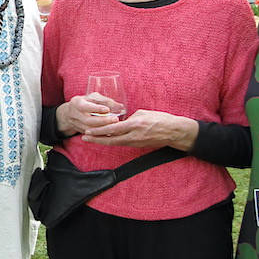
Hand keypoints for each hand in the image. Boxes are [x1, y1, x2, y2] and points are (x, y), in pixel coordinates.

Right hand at [56, 94, 122, 136]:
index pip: (86, 106)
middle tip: (115, 119)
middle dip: (102, 121)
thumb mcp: (91, 97)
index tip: (107, 109)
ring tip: (115, 127)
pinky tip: (110, 133)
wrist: (68, 114)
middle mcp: (75, 115)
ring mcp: (77, 125)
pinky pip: (91, 135)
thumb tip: (121, 106)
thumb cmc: (85, 102)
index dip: (96, 108)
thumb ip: (104, 100)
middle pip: (88, 120)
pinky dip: (101, 135)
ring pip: (90, 130)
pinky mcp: (81, 132)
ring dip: (102, 129)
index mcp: (76, 103)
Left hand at [82, 109, 198, 149]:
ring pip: (115, 143)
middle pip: (111, 139)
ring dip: (103, 141)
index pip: (113, 129)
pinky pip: (122, 143)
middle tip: (84, 137)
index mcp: (135, 125)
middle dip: (96, 139)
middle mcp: (133, 135)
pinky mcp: (138, 145)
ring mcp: (136, 142)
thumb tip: (121, 120)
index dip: (99, 131)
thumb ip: (130, 117)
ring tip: (91, 139)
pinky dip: (113, 141)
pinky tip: (105, 139)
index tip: (89, 131)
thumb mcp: (144, 113)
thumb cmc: (161, 119)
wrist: (174, 132)